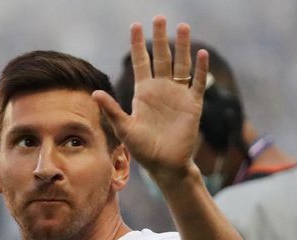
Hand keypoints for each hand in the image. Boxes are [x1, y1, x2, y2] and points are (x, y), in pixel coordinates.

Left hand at [93, 15, 207, 181]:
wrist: (164, 165)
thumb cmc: (142, 148)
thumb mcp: (124, 128)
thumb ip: (112, 110)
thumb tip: (94, 93)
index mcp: (143, 92)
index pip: (141, 62)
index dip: (138, 44)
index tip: (135, 25)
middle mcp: (161, 89)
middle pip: (162, 57)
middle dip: (160, 38)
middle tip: (159, 17)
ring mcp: (178, 95)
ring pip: (181, 65)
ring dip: (182, 47)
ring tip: (183, 26)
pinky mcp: (192, 105)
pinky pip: (197, 84)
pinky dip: (200, 70)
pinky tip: (201, 54)